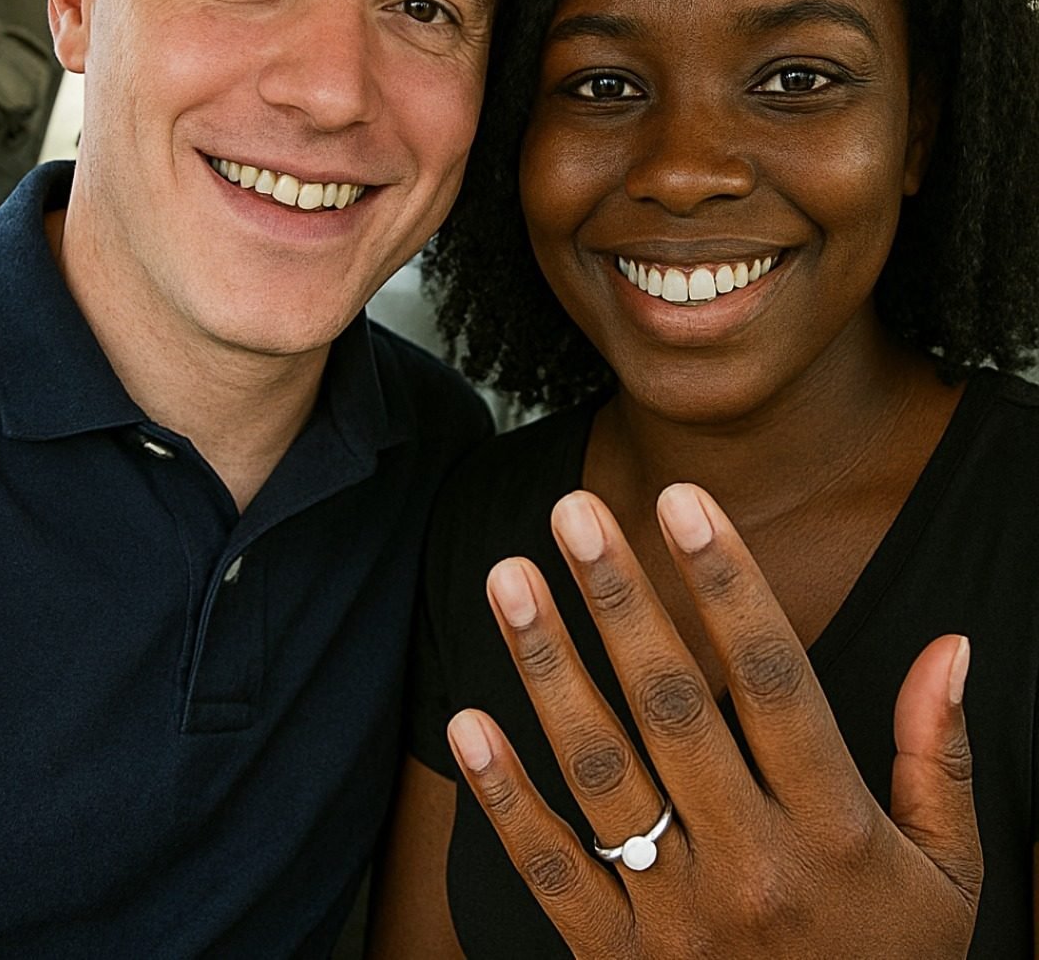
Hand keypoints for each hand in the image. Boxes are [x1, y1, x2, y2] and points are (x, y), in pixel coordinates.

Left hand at [446, 483, 982, 957]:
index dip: (730, 585)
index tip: (687, 503)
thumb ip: (938, 757)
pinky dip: (503, 796)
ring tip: (509, 578)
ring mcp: (675, 916)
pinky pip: (549, 871)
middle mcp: (750, 864)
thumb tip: (950, 647)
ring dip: (548, 667)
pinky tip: (467, 719)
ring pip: (600, 771)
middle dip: (620, 599)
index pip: (777, 681)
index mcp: (834, 831)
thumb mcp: (948, 878)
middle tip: (574, 510)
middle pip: (674, 707)